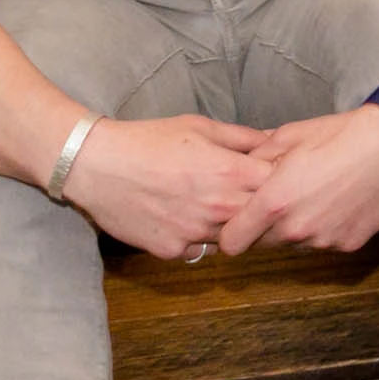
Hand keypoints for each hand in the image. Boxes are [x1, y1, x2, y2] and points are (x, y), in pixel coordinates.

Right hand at [59, 112, 277, 260]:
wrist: (97, 166)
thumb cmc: (149, 140)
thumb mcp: (201, 127)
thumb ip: (243, 137)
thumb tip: (274, 141)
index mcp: (231, 173)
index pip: (280, 186)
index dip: (280, 181)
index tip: (274, 177)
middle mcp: (219, 208)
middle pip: (261, 218)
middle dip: (261, 208)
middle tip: (246, 196)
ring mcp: (196, 234)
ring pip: (232, 238)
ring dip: (230, 226)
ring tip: (210, 204)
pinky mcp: (173, 251)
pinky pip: (200, 250)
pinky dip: (199, 238)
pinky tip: (185, 218)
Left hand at [218, 105, 378, 255]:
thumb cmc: (339, 134)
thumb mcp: (288, 136)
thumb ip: (256, 158)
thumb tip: (237, 169)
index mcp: (274, 203)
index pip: (232, 243)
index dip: (232, 233)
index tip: (239, 221)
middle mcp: (296, 229)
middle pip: (263, 245)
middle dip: (265, 228)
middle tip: (282, 200)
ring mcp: (324, 241)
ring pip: (296, 244)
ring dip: (297, 227)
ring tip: (317, 196)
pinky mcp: (349, 245)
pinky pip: (325, 243)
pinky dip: (327, 228)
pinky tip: (340, 203)